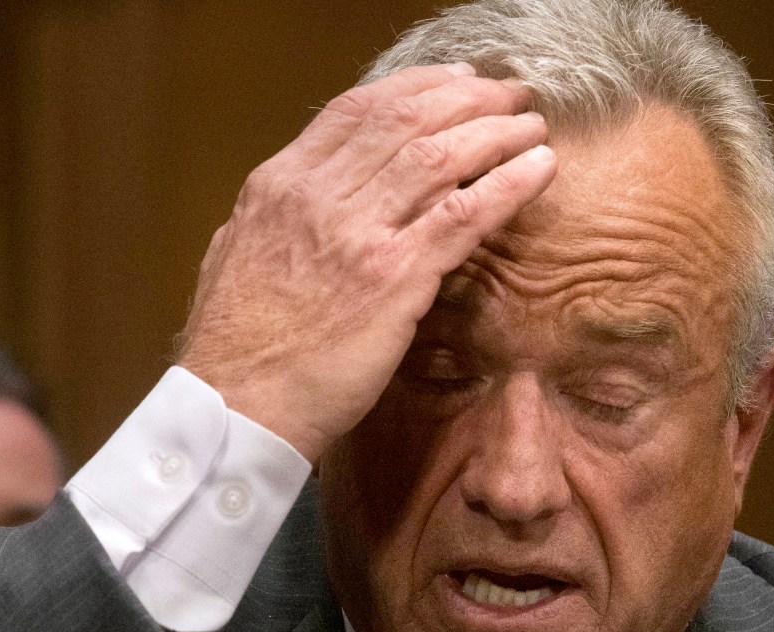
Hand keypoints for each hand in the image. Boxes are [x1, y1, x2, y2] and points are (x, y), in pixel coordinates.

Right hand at [176, 65, 557, 462]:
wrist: (235, 406)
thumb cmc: (234, 350)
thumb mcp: (234, 257)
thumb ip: (272, 220)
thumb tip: (291, 203)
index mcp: (280, 185)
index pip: (356, 109)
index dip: (417, 87)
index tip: (457, 82)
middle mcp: (318, 196)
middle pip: (406, 119)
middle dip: (469, 99)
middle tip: (509, 98)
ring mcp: (357, 233)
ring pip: (441, 155)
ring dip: (497, 133)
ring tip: (532, 128)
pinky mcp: (394, 277)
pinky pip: (465, 213)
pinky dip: (509, 184)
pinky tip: (539, 170)